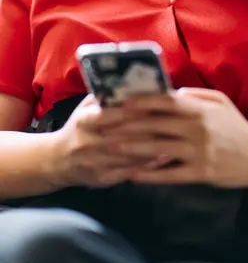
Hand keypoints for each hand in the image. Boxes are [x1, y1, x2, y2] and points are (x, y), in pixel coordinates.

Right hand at [50, 94, 169, 188]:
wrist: (56, 160)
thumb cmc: (79, 127)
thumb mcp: (86, 108)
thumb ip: (106, 97)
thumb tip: (132, 83)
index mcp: (84, 121)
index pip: (112, 114)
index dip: (135, 110)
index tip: (155, 105)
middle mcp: (88, 142)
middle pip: (124, 136)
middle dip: (149, 129)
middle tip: (173, 123)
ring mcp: (94, 163)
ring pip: (129, 156)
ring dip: (153, 149)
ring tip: (174, 140)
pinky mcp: (101, 179)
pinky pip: (129, 173)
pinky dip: (147, 166)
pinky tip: (164, 159)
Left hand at [112, 88, 247, 187]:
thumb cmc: (236, 127)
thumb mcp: (220, 102)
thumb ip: (195, 96)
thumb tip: (170, 92)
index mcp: (200, 109)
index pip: (166, 102)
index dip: (142, 102)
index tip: (121, 103)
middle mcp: (197, 129)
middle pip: (156, 125)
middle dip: (129, 125)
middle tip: (106, 126)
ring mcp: (198, 152)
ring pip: (159, 149)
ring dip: (132, 148)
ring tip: (111, 148)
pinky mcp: (201, 173)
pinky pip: (170, 175)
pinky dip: (150, 175)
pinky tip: (133, 175)